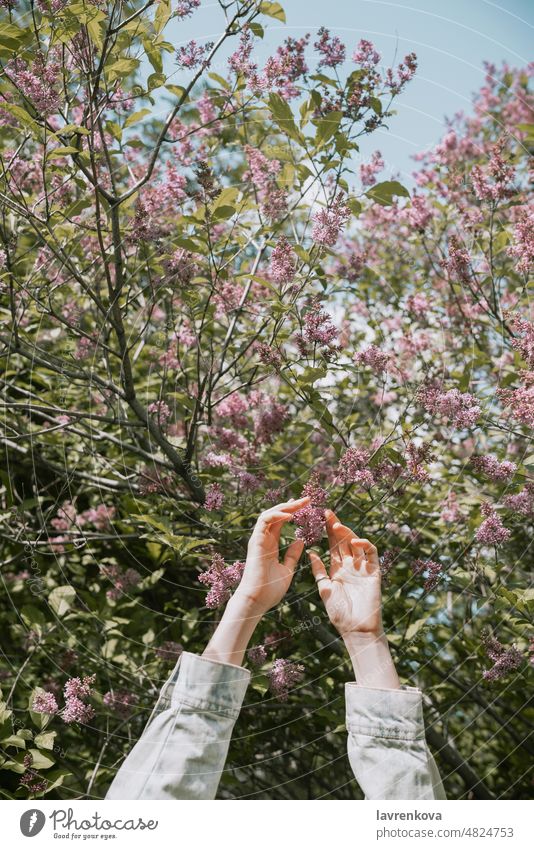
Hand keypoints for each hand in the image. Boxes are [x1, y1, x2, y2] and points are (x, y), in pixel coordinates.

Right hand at [235, 496, 309, 615]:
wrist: (257, 601)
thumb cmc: (270, 590)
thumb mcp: (287, 569)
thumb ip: (292, 554)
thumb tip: (300, 540)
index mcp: (270, 545)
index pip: (280, 522)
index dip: (291, 512)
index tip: (305, 505)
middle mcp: (263, 539)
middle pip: (276, 515)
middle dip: (291, 505)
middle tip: (307, 499)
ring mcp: (258, 539)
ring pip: (269, 514)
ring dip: (285, 507)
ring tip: (300, 503)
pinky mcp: (255, 541)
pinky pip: (264, 522)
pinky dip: (276, 515)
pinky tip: (290, 514)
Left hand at [308, 509, 382, 636]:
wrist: (355, 629)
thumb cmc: (339, 613)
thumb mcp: (324, 589)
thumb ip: (319, 571)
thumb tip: (309, 552)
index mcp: (337, 569)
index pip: (332, 545)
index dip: (326, 531)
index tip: (318, 517)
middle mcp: (351, 565)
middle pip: (343, 541)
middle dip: (335, 526)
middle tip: (326, 512)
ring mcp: (363, 567)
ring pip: (357, 543)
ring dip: (347, 533)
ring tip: (336, 525)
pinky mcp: (374, 572)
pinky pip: (371, 554)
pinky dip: (365, 545)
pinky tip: (355, 541)